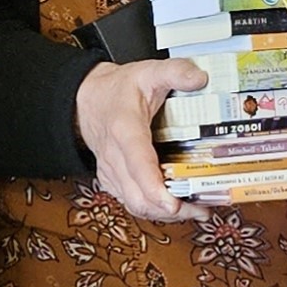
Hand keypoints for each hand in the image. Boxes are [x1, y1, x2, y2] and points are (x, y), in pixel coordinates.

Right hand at [75, 57, 208, 220]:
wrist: (85, 100)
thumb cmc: (118, 89)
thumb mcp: (148, 71)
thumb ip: (175, 71)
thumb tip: (201, 78)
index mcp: (124, 129)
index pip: (137, 163)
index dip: (154, 187)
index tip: (173, 202)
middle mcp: (114, 157)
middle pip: (138, 196)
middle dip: (170, 209)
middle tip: (201, 209)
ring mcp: (112, 172)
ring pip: (135, 204)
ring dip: (165, 214)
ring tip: (196, 211)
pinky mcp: (113, 181)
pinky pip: (132, 203)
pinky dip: (154, 211)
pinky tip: (177, 208)